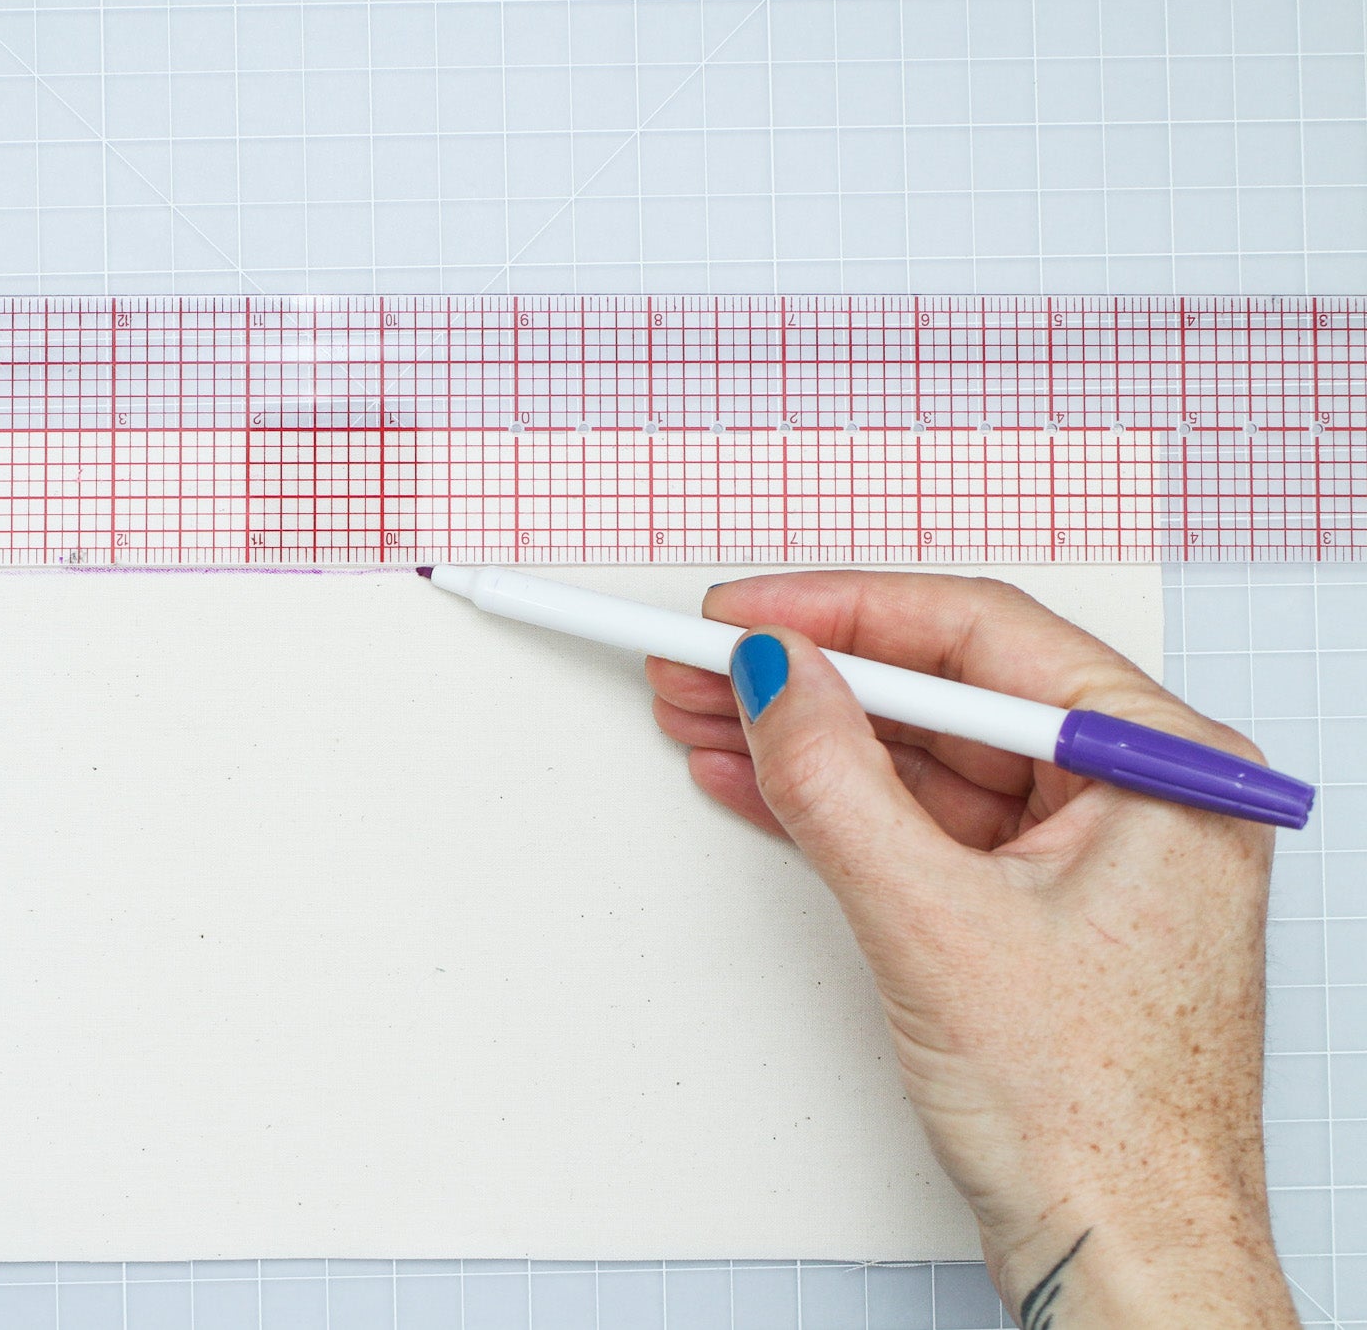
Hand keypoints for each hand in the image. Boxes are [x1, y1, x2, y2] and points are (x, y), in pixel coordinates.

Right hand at [649, 572, 1297, 1328]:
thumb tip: (780, 678)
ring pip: (925, 758)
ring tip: (706, 713)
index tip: (747, 615)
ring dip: (812, 739)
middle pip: (946, 690)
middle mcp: (1137, 792)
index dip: (844, 613)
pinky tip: (757, 778)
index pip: (980, 637)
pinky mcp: (1037, 905)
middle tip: (705, 660)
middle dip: (814, 676)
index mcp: (1163, 763)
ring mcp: (1087, 851)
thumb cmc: (1102, 1121)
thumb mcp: (937, 924)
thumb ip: (840, 784)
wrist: (1125, 1254)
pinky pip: (924, 822)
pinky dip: (838, 803)